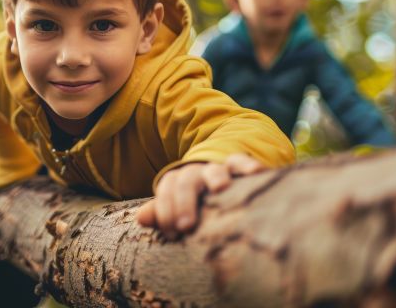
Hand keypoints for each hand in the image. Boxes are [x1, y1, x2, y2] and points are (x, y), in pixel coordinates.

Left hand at [136, 154, 264, 236]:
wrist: (222, 184)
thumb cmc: (198, 206)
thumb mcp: (179, 209)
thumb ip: (162, 213)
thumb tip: (141, 218)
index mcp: (178, 183)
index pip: (166, 190)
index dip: (164, 210)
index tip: (172, 233)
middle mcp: (196, 173)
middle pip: (186, 181)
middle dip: (183, 202)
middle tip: (186, 225)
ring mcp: (218, 169)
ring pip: (213, 169)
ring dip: (215, 177)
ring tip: (220, 188)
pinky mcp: (239, 168)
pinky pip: (241, 162)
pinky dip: (247, 165)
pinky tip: (255, 173)